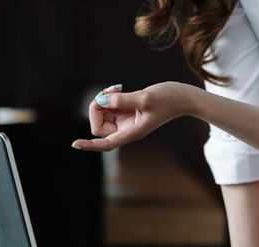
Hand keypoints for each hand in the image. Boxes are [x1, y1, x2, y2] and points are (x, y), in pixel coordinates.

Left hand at [72, 82, 195, 150]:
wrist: (183, 97)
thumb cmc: (169, 99)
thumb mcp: (145, 98)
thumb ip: (122, 100)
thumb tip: (102, 101)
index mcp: (132, 132)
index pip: (106, 143)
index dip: (89, 145)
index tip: (75, 144)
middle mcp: (126, 129)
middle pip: (99, 126)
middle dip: (97, 108)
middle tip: (107, 93)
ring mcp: (126, 121)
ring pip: (102, 115)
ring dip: (103, 100)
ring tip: (115, 89)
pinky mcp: (127, 111)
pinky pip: (109, 107)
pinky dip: (109, 97)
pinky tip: (118, 89)